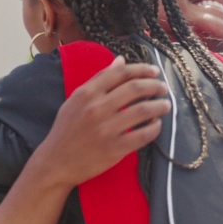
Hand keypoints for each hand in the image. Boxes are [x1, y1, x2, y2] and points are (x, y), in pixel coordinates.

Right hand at [33, 56, 170, 187]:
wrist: (56, 162)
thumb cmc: (66, 129)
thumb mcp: (76, 99)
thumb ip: (99, 79)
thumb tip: (120, 61)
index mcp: (87, 93)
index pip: (120, 73)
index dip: (141, 69)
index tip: (154, 71)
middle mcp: (97, 108)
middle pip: (135, 89)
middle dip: (155, 86)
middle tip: (163, 88)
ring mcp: (107, 129)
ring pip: (143, 111)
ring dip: (160, 106)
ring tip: (166, 105)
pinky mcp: (115, 149)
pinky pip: (143, 135)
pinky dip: (155, 128)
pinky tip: (156, 125)